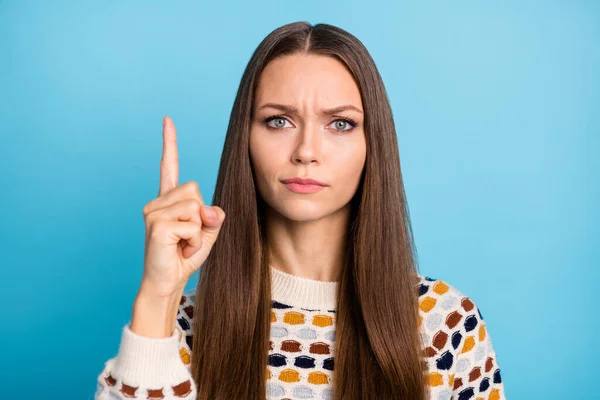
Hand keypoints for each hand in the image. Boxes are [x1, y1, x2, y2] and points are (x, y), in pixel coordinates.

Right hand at [139, 116, 224, 298]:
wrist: (166, 283)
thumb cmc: (184, 258)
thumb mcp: (206, 234)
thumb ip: (213, 216)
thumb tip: (208, 209)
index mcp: (168, 200)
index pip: (169, 166)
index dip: (170, 144)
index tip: (167, 120)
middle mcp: (157, 202)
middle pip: (195, 189)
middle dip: (202, 215)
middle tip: (189, 237)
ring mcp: (153, 212)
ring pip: (195, 207)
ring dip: (198, 232)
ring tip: (183, 244)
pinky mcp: (156, 225)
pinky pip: (192, 224)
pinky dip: (194, 241)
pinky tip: (179, 249)